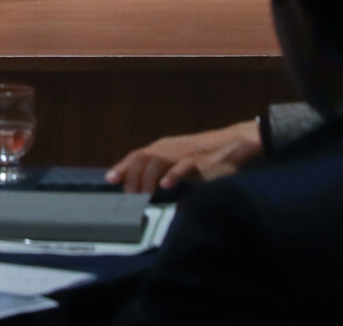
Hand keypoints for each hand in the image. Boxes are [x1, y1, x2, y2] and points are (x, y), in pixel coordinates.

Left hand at [105, 119, 262, 192]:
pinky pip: (182, 167)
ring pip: (157, 162)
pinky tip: (165, 186)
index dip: (122, 167)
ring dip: (147, 180)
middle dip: (131, 178)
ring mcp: (183, 153)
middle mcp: (168, 148)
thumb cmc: (204, 157)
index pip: (136, 156)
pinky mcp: (198, 162)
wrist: (232, 145)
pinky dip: (172, 176)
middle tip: (128, 197)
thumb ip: (164, 175)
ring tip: (142, 196)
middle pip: (142, 159)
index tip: (110, 180)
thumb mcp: (180, 164)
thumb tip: (149, 195)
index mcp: (162, 148)